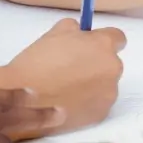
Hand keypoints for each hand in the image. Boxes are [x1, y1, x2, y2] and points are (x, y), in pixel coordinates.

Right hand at [0, 18, 126, 132]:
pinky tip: (67, 103)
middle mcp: (113, 68)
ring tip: (66, 88)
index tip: (89, 47)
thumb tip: (81, 32)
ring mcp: (109, 93)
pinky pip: (98, 103)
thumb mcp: (54, 33)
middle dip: (96, 64)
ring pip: (106, 84)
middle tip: (72, 69)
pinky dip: (87, 102)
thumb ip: (74, 28)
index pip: (117, 38)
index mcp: (103, 45)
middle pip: (111, 62)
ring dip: (93, 84)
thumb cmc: (37, 63)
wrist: (25, 101)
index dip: (101, 42)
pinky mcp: (101, 114)